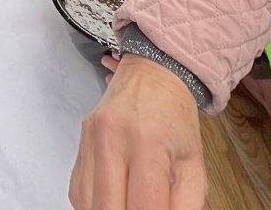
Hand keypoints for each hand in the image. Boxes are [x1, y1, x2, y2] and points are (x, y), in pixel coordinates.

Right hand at [69, 56, 205, 209]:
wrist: (153, 75)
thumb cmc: (175, 118)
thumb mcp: (193, 165)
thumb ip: (184, 205)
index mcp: (149, 142)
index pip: (145, 206)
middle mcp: (113, 138)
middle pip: (108, 208)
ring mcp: (91, 138)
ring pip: (87, 203)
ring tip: (128, 204)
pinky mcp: (80, 141)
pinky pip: (77, 190)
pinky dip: (94, 204)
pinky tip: (112, 200)